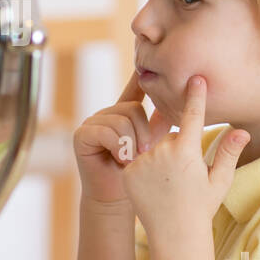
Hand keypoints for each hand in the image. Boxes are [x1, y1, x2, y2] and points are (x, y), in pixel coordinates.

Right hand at [73, 69, 170, 205]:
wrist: (116, 197)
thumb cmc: (136, 174)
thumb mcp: (153, 145)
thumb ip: (160, 123)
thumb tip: (177, 102)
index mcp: (124, 114)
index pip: (133, 89)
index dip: (139, 75)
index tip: (145, 62)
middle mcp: (107, 114)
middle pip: (132, 109)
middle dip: (143, 134)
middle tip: (143, 154)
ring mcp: (92, 122)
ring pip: (121, 121)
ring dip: (131, 144)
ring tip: (131, 160)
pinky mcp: (82, 134)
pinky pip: (106, 132)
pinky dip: (117, 147)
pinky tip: (119, 159)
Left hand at [120, 75, 249, 240]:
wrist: (173, 235)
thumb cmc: (201, 208)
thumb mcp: (218, 181)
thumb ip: (228, 152)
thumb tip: (243, 130)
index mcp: (187, 151)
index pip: (192, 116)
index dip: (195, 95)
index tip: (195, 77)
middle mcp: (162, 152)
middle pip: (172, 136)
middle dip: (180, 148)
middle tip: (184, 177)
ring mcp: (142, 161)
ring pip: (155, 147)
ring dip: (162, 158)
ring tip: (169, 184)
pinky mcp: (127, 170)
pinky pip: (138, 158)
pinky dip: (145, 167)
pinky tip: (153, 187)